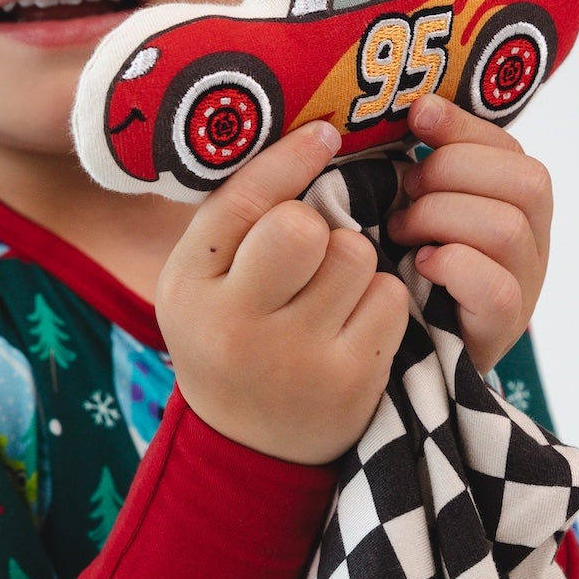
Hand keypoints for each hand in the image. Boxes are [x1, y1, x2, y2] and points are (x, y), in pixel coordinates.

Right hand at [156, 121, 410, 464]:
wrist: (249, 444)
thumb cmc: (232, 334)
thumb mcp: (204, 279)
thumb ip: (238, 217)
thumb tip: (310, 134)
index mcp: (188, 285)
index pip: (244, 200)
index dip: (290, 159)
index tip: (325, 136)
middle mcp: (235, 324)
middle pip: (304, 227)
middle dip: (320, 226)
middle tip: (312, 251)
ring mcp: (296, 357)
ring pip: (356, 256)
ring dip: (355, 262)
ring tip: (331, 295)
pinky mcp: (350, 379)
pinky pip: (390, 298)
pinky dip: (382, 301)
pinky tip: (355, 326)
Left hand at [386, 95, 552, 373]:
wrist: (406, 356)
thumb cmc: (407, 272)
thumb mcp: (417, 210)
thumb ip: (426, 167)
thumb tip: (417, 106)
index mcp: (517, 206)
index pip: (511, 149)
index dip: (464, 127)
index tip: (417, 117)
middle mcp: (534, 244)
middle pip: (526, 182)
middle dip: (453, 173)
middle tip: (406, 192)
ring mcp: (525, 288)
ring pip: (508, 229)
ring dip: (443, 218)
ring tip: (401, 231)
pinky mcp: (503, 328)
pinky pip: (496, 287)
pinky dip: (453, 266)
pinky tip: (420, 265)